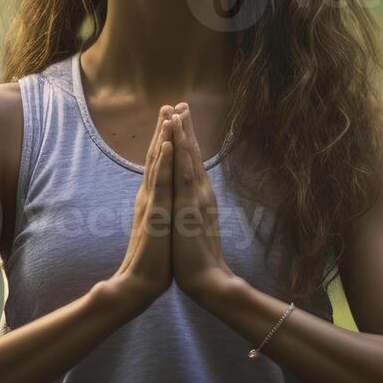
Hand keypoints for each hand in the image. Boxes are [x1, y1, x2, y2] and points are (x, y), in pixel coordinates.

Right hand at [109, 105, 175, 309]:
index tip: (171, 118)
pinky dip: (163, 161)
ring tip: (168, 113)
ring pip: (156, 163)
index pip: (158, 164)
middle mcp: (148, 195)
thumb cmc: (153, 259)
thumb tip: (162, 201)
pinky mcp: (154, 213)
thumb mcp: (158, 228)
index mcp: (151, 198)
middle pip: (155, 156)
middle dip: (162, 129)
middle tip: (168, 104)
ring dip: (162, 136)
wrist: (140, 282)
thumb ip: (158, 210)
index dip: (164, 140)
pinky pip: (159, 182)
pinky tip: (167, 144)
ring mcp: (150, 202)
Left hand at [168, 103, 234, 302]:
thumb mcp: (192, 226)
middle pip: (191, 154)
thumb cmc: (196, 257)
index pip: (190, 162)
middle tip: (180, 102)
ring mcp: (195, 198)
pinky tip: (175, 140)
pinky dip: (179, 156)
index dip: (185, 139)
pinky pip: (182, 176)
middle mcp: (199, 192)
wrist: (206, 279)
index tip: (180, 118)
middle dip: (184, 128)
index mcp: (197, 196)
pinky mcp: (188, 208)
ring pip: (187, 159)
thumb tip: (188, 199)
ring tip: (177, 111)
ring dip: (182, 134)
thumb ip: (191, 209)